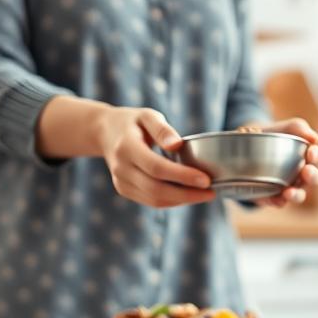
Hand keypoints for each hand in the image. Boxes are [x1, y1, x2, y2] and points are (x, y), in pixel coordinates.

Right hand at [97, 107, 214, 207]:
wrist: (105, 133)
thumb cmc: (133, 122)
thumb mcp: (147, 115)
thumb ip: (162, 129)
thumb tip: (177, 144)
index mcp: (126, 147)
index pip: (157, 167)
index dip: (182, 176)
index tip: (206, 180)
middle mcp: (121, 168)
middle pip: (156, 189)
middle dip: (187, 194)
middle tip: (211, 192)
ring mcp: (120, 181)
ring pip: (154, 199)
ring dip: (182, 200)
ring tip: (204, 194)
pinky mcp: (124, 190)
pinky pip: (150, 201)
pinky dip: (172, 201)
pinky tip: (188, 194)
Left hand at [241, 118, 317, 206]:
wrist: (248, 145)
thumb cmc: (273, 135)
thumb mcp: (285, 128)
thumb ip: (299, 128)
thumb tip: (314, 138)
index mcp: (306, 156)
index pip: (315, 156)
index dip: (316, 155)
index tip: (311, 152)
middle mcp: (301, 174)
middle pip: (313, 179)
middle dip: (312, 176)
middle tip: (306, 172)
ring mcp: (289, 187)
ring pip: (298, 194)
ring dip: (296, 195)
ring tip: (289, 193)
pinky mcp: (274, 196)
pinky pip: (279, 202)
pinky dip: (279, 202)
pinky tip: (277, 200)